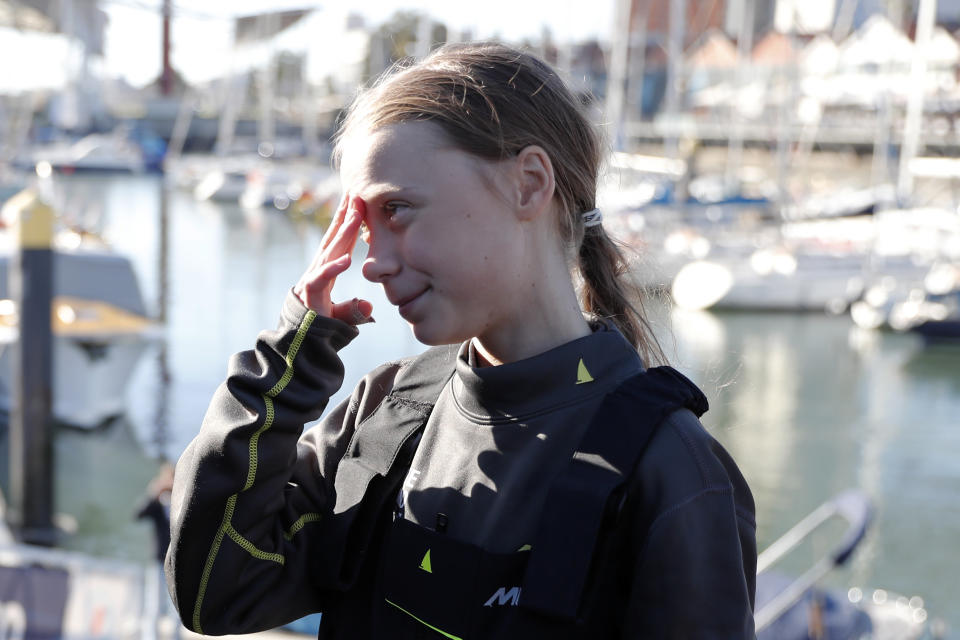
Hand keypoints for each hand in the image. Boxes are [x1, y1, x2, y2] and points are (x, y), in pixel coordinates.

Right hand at [293, 194, 373, 323]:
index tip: (356, 202)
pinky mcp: (309, 296)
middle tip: (357, 195)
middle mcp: (317, 272)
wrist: (297, 346)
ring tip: (357, 216)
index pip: (337, 244)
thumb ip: (354, 311)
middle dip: (344, 217)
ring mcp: (312, 282)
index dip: (346, 223)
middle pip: (332, 240)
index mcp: (324, 272)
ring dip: (343, 233)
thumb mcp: (341, 318)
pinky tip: (347, 259)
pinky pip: (321, 279)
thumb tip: (369, 307)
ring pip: (329, 253)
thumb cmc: (318, 328)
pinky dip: (333, 268)